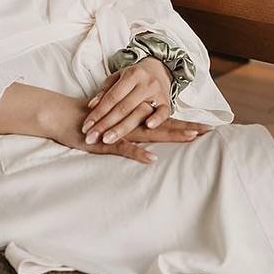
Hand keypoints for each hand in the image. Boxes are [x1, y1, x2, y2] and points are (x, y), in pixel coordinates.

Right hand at [47, 94, 206, 165]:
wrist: (64, 116)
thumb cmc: (89, 123)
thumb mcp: (113, 129)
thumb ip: (129, 134)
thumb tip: (147, 141)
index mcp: (136, 120)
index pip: (165, 122)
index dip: (185, 125)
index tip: (208, 128)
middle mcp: (132, 124)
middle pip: (164, 127)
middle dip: (187, 128)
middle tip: (210, 131)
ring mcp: (121, 132)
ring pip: (150, 134)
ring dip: (171, 135)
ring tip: (191, 137)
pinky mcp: (107, 142)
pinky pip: (124, 148)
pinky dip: (138, 153)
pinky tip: (152, 158)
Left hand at [82, 59, 203, 145]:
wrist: (160, 69)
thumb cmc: (133, 77)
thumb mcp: (117, 78)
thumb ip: (104, 91)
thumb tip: (91, 106)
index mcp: (131, 75)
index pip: (112, 97)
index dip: (98, 113)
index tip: (86, 127)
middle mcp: (145, 84)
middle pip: (123, 107)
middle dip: (105, 124)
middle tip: (91, 138)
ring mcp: (157, 93)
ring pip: (139, 112)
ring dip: (123, 128)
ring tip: (108, 140)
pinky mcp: (167, 103)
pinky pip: (164, 112)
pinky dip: (157, 119)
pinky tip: (148, 127)